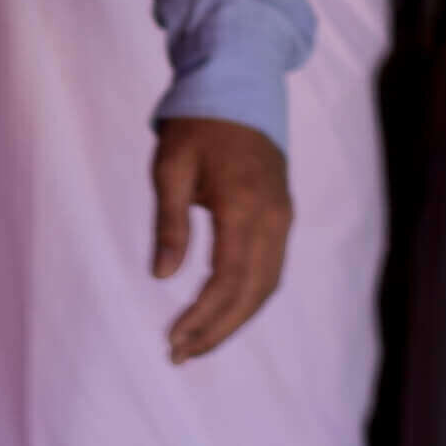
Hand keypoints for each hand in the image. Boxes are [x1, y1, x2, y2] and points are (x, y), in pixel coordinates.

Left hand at [151, 116, 292, 363]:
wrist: (238, 90)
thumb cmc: (195, 127)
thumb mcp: (169, 170)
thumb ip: (168, 224)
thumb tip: (162, 277)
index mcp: (243, 206)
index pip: (227, 279)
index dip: (202, 316)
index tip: (173, 340)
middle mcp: (273, 218)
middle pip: (253, 292)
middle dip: (218, 329)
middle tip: (180, 355)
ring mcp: (283, 218)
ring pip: (267, 286)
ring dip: (234, 319)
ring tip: (196, 344)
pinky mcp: (283, 216)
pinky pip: (270, 269)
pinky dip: (247, 298)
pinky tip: (220, 313)